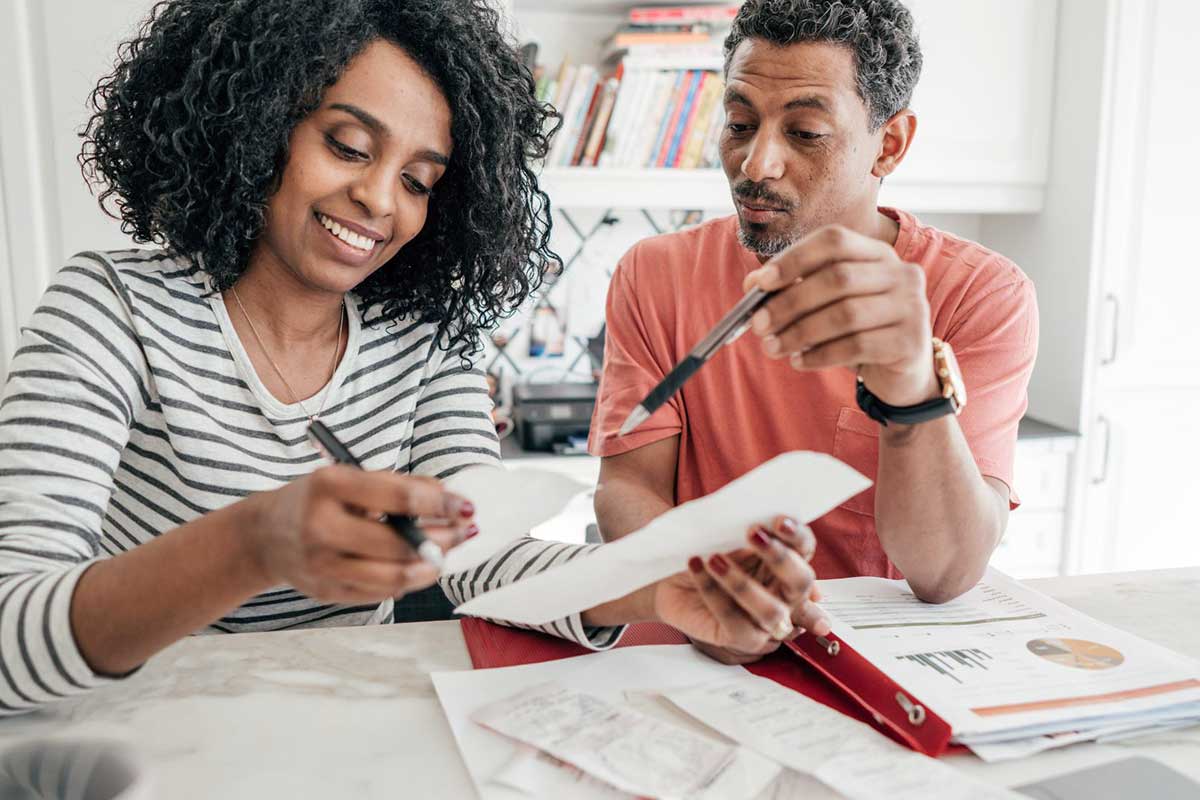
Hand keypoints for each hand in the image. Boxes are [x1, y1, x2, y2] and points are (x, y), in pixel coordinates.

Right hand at [244, 465, 474, 603]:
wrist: (265, 535)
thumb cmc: (318, 500)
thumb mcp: (348, 478)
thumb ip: (396, 485)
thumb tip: (448, 497)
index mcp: (328, 486)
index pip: (397, 497)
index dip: (439, 502)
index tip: (465, 505)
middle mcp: (321, 527)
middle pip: (399, 543)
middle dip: (442, 538)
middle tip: (464, 532)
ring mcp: (322, 565)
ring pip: (393, 577)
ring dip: (430, 567)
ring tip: (445, 555)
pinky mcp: (327, 592)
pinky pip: (380, 593)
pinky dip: (406, 581)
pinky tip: (417, 568)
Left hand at [653, 517, 828, 664]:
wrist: (670, 579)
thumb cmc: (704, 552)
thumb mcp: (724, 535)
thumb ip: (745, 529)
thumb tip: (754, 515)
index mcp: (787, 562)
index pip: (804, 547)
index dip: (796, 534)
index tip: (778, 520)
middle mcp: (784, 594)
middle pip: (801, 581)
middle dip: (780, 558)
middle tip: (753, 533)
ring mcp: (766, 620)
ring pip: (772, 612)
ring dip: (743, 583)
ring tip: (714, 558)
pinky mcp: (742, 638)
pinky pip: (735, 622)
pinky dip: (714, 593)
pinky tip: (696, 567)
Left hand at [744, 224, 936, 406]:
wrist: (901, 373)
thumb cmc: (857, 331)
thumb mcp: (826, 306)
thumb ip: (793, 289)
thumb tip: (752, 285)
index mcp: (877, 253)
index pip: (834, 240)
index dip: (795, 259)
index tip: (760, 283)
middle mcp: (901, 273)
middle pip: (838, 278)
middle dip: (790, 302)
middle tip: (758, 325)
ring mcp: (912, 307)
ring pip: (846, 314)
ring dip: (800, 333)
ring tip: (772, 348)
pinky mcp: (911, 342)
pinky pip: (857, 346)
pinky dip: (820, 355)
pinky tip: (799, 362)